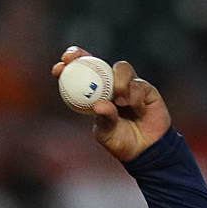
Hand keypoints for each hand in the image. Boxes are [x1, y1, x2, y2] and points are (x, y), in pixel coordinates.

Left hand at [53, 46, 171, 162]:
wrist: (146, 151)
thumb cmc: (121, 142)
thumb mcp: (106, 134)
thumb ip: (104, 119)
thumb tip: (99, 105)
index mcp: (96, 95)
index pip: (82, 74)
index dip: (71, 65)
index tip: (59, 67)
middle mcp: (112, 85)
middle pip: (98, 62)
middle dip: (83, 56)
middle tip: (75, 59)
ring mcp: (129, 85)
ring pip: (121, 68)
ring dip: (118, 81)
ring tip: (119, 100)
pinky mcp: (147, 89)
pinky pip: (139, 84)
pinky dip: (135, 96)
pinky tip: (137, 109)